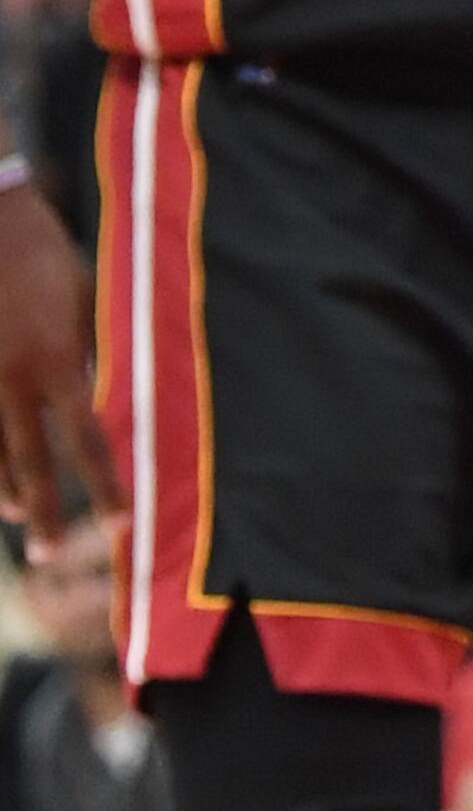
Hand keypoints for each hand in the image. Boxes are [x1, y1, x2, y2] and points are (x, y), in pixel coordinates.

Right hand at [0, 182, 100, 556]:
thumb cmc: (46, 255)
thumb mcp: (84, 298)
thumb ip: (90, 352)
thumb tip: (100, 401)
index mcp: (58, 360)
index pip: (87, 440)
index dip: (104, 486)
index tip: (122, 522)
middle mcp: (15, 380)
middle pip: (31, 464)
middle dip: (45, 513)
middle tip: (53, 555)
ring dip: (7, 491)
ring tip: (21, 517)